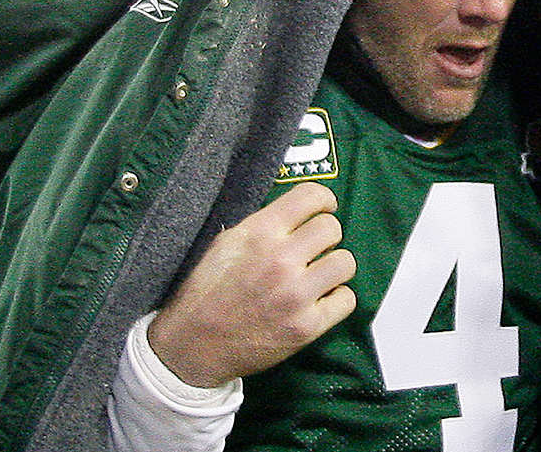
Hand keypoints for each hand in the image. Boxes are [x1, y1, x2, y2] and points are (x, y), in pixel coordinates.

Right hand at [148, 182, 356, 387]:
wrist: (193, 344)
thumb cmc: (205, 294)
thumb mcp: (225, 244)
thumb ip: (261, 226)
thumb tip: (295, 216)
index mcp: (259, 232)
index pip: (311, 196)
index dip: (323, 201)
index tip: (323, 209)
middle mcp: (281, 259)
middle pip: (332, 228)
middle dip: (326, 236)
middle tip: (316, 248)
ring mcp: (296, 294)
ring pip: (345, 262)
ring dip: (334, 267)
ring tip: (319, 275)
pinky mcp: (307, 326)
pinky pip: (346, 299)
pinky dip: (336, 299)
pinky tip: (320, 300)